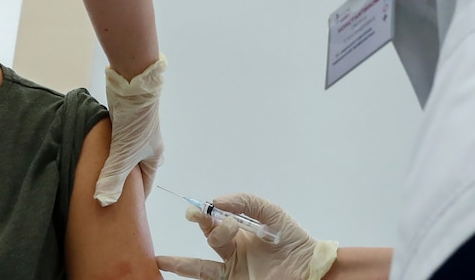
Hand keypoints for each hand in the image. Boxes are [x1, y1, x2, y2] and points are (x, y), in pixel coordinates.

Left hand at [95, 54, 166, 205]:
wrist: (133, 87)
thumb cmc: (135, 124)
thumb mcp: (123, 156)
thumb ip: (113, 179)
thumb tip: (103, 202)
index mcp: (154, 157)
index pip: (145, 184)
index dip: (134, 198)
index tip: (120, 209)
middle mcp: (148, 147)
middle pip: (134, 170)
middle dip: (122, 182)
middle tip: (106, 193)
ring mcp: (136, 134)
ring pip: (124, 156)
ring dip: (113, 164)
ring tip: (98, 176)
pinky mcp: (124, 123)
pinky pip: (116, 143)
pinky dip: (108, 150)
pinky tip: (96, 154)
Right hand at [157, 193, 338, 279]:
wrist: (314, 272)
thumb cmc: (296, 243)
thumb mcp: (273, 214)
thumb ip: (248, 203)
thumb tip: (218, 201)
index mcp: (240, 234)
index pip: (215, 222)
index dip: (206, 213)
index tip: (204, 207)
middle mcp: (233, 254)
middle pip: (209, 240)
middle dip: (202, 225)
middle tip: (200, 215)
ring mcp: (233, 273)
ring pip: (201, 268)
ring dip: (180, 264)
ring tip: (160, 260)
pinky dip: (190, 277)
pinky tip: (172, 273)